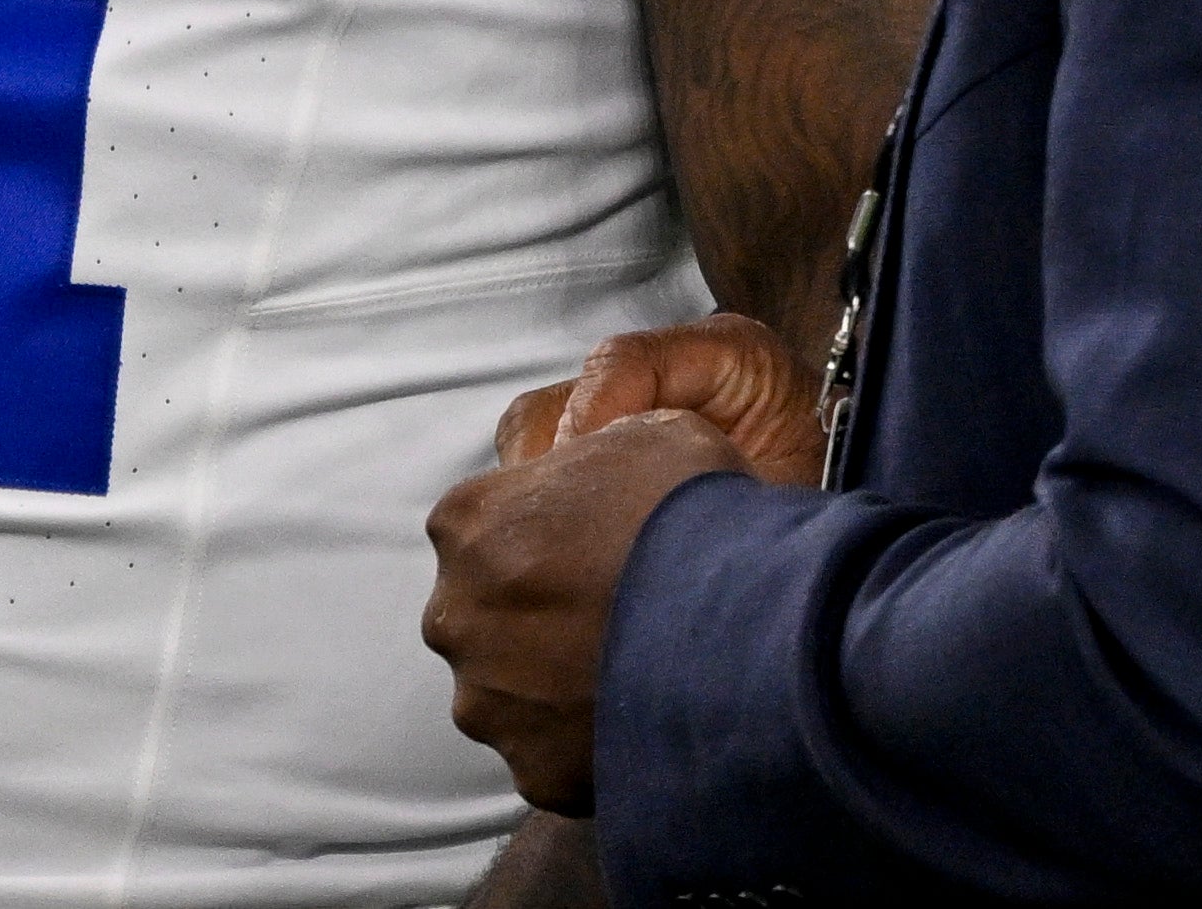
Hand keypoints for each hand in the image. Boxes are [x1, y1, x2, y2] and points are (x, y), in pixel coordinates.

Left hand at [425, 314, 822, 814]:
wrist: (747, 629)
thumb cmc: (693, 516)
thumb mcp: (645, 431)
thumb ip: (591, 450)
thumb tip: (592, 465)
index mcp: (464, 522)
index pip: (486, 524)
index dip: (548, 530)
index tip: (599, 543)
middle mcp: (454, 614)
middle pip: (489, 611)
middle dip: (539, 612)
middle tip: (618, 612)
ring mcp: (489, 701)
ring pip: (513, 689)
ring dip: (556, 681)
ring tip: (634, 668)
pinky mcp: (532, 770)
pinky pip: (552, 753)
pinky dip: (586, 742)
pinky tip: (640, 715)